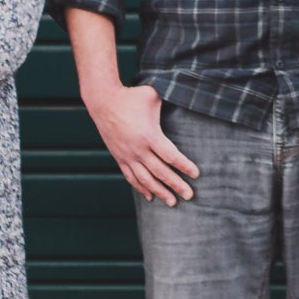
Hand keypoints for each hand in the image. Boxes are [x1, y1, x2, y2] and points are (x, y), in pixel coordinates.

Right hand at [86, 77, 195, 204]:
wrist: (103, 102)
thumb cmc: (131, 97)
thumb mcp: (153, 95)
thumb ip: (170, 99)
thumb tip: (187, 96)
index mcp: (149, 135)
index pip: (170, 156)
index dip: (184, 166)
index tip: (196, 174)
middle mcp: (138, 149)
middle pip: (160, 172)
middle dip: (176, 185)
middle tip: (189, 196)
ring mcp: (127, 156)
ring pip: (145, 179)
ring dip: (160, 192)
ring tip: (173, 202)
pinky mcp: (119, 158)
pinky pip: (131, 177)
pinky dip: (141, 188)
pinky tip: (150, 197)